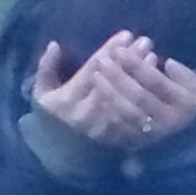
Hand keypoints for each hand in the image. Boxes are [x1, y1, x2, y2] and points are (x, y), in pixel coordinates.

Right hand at [30, 32, 195, 150]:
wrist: (58, 159)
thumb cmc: (50, 121)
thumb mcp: (40, 94)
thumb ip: (45, 68)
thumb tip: (55, 44)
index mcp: (68, 99)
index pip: (93, 69)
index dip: (110, 50)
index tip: (126, 35)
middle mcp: (87, 114)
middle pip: (114, 81)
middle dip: (131, 59)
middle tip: (146, 41)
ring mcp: (103, 128)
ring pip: (127, 97)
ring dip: (141, 77)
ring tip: (154, 57)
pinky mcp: (115, 139)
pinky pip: (134, 115)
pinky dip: (145, 97)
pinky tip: (155, 83)